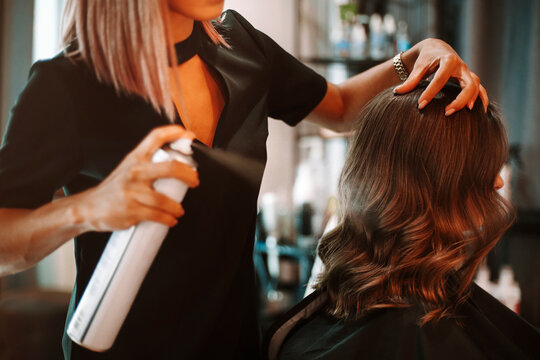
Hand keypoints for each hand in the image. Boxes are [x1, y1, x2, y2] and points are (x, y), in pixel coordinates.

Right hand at [77, 125, 198, 231]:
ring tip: (178, 210)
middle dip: (188, 175)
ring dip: (177, 207)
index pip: (156, 137)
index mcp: (136, 158)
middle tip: (194, 181)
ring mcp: (132, 191)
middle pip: (170, 168)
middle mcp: (135, 171)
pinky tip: (171, 219)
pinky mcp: (131, 210)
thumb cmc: (116, 187)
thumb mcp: (129, 167)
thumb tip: (180, 163)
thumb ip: (150, 162)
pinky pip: (157, 215)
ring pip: (164, 199)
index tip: (189, 136)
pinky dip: (168, 219)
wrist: (90, 207)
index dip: (174, 133)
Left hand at [393, 38, 488, 115]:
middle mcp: (461, 66)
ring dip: (472, 100)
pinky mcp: (469, 78)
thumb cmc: (427, 57)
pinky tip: (480, 112)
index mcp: (448, 60)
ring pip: (476, 86)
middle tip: (446, 112)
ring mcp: (467, 73)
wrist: (437, 48)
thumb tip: (398, 92)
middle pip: (469, 83)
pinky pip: (481, 89)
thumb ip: (411, 80)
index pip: (440, 78)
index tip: (420, 105)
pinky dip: (482, 99)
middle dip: (460, 99)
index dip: (430, 92)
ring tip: (465, 114)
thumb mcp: (419, 66)